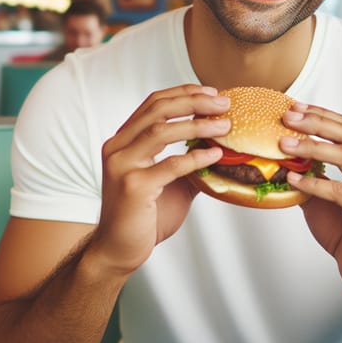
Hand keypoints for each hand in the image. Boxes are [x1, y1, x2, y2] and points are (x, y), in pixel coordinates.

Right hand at [91, 84, 229, 273]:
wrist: (119, 250)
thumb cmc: (144, 216)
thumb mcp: (170, 182)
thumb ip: (188, 163)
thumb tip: (220, 149)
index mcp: (124, 141)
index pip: (154, 103)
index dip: (183, 93)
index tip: (211, 92)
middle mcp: (118, 148)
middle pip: (157, 110)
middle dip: (193, 102)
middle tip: (223, 103)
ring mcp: (122, 166)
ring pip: (160, 131)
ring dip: (197, 125)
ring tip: (224, 127)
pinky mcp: (132, 187)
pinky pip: (169, 165)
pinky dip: (195, 158)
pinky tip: (214, 156)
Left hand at [280, 103, 341, 295]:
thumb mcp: (323, 196)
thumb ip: (311, 173)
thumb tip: (279, 156)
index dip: (323, 115)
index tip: (296, 107)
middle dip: (316, 123)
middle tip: (288, 118)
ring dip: (313, 147)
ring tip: (285, 145)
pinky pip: (339, 191)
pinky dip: (314, 183)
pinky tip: (293, 179)